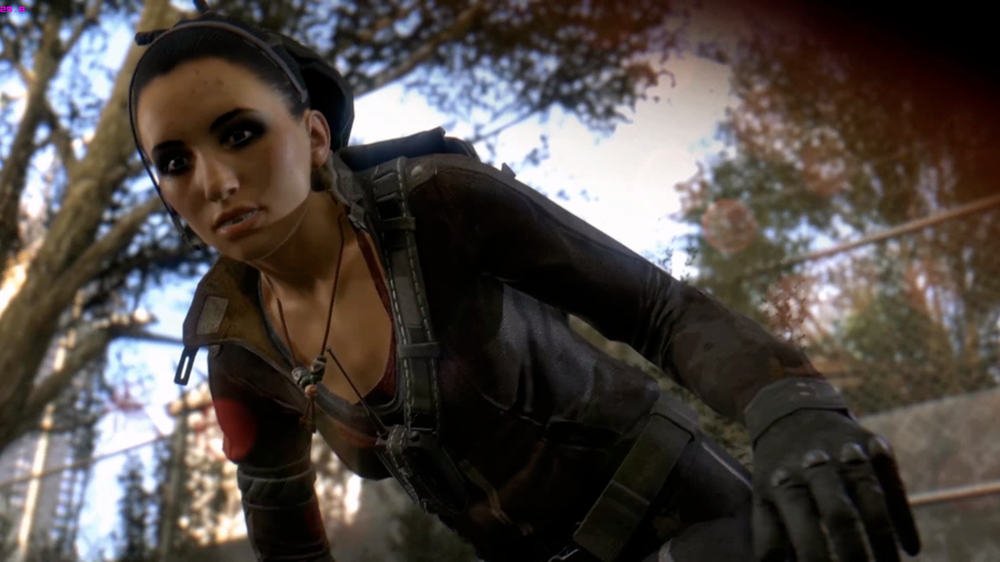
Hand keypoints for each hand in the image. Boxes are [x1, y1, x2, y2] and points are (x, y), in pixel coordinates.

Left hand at [751, 409, 920, 561]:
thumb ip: (770, 538)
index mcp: (784, 484)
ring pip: (872, 499)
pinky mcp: (873, 443)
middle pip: (840, 516)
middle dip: (855, 554)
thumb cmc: (777, 470)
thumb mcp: (763, 498)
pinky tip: (911, 549)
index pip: (803, 532)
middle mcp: (815, 465)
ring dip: (884, 541)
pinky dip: (904, 517)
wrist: (791, 408)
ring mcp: (846, 452)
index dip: (817, 560)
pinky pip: (894, 483)